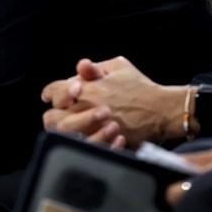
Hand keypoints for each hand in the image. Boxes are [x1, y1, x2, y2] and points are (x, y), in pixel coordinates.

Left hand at [43, 56, 176, 147]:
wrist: (163, 110)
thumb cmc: (140, 86)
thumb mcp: (119, 67)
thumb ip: (95, 68)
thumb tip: (80, 66)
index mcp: (88, 89)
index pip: (55, 91)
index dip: (50, 93)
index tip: (48, 96)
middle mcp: (87, 108)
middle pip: (52, 117)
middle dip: (53, 113)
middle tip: (60, 112)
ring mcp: (94, 128)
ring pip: (64, 134)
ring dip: (64, 128)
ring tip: (70, 125)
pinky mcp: (104, 142)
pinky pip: (81, 146)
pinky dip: (80, 141)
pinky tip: (85, 135)